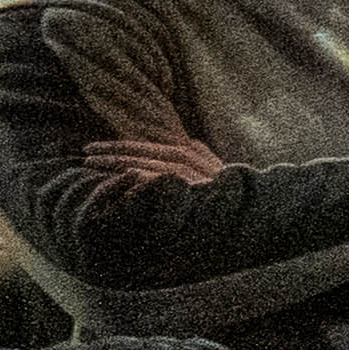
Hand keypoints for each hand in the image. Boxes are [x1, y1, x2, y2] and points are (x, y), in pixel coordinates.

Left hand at [77, 129, 225, 187]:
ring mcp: (195, 175)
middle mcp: (193, 161)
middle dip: (113, 151)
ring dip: (120, 162)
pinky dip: (146, 178)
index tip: (94, 148)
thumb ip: (205, 156)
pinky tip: (125, 178)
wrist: (263, 208)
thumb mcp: (220, 172)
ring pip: (150, 163)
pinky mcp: (199, 189)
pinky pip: (167, 181)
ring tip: (92, 163)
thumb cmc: (236, 193)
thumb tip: (192, 141)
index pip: (150, 147)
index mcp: (193, 155)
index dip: (121, 146)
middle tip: (85, 153)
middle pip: (146, 152)